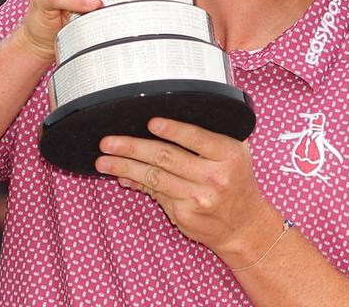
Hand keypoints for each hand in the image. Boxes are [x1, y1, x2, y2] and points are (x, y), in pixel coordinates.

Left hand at [96, 118, 281, 265]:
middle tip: (109, 142)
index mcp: (228, 155)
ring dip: (125, 167)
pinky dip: (136, 183)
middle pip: (167, 158)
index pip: (197, 139)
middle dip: (133, 148)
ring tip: (103, 161)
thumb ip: (206, 137)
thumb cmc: (236, 181)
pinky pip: (155, 194)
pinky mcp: (184, 216)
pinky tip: (123, 176)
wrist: (244, 226)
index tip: (151, 122)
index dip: (173, 130)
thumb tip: (159, 129)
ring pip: (155, 178)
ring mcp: (198, 199)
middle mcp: (214, 177)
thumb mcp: (233, 153)